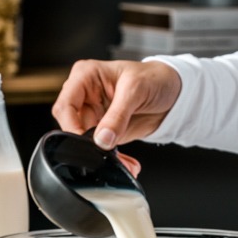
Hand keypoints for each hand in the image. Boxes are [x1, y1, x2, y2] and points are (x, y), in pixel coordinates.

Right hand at [52, 59, 182, 152]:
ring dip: (101, 155)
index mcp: (85, 76)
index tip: (87, 140)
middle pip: (71, 125)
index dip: (71, 125)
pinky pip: (99, 149)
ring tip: (123, 160)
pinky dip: (111, 159)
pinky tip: (126, 161)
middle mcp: (85, 96)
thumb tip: (102, 139)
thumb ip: (117, 115)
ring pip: (84, 141)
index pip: (65, 104)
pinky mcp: (104, 130)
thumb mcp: (136, 90)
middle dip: (87, 144)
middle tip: (106, 151)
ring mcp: (94, 115)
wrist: (172, 92)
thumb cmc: (153, 78)